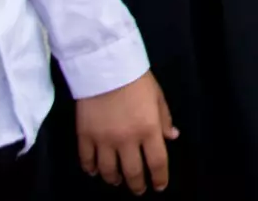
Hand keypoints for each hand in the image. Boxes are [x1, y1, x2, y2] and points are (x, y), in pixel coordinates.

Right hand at [75, 71, 178, 194]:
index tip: (159, 186)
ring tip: (118, 181)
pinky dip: (91, 169)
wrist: (106, 68)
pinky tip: (95, 172)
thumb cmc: (137, 80)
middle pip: (132, 172)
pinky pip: (87, 160)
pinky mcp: (84, 136)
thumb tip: (172, 137)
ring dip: (114, 179)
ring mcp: (104, 140)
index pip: (157, 163)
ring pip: (108, 171)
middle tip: (138, 190)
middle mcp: (127, 140)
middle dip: (137, 185)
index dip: (159, 178)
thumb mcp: (158, 98)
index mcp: (149, 130)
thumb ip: (164, 120)